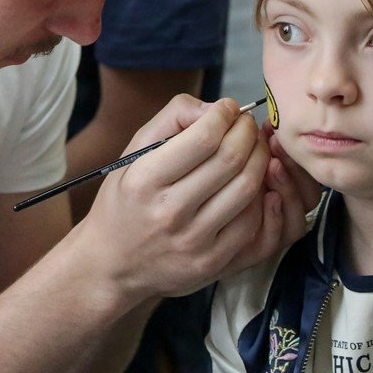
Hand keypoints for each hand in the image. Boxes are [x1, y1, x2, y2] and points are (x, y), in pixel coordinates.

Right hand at [71, 96, 273, 302]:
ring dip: (260, 159)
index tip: (228, 108)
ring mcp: (192, 241)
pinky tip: (251, 182)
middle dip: (248, 132)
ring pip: (247, 188)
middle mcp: (168, 211)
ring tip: (254, 148)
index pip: (203, 137)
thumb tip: (216, 109)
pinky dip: (259, 196)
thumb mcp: (133, 152)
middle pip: (231, 159)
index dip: (225, 115)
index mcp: (145, 180)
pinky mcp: (210, 262)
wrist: (112, 264)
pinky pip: (251, 222)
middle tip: (247, 125)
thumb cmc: (126, 200)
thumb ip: (171, 118)